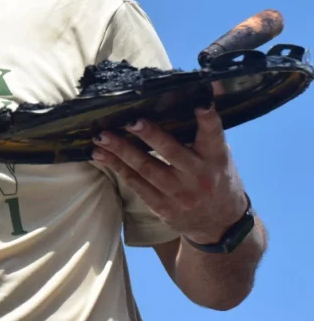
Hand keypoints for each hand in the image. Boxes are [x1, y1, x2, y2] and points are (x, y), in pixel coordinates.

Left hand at [91, 104, 248, 243]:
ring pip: (146, 169)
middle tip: (130, 120)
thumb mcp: (219, 156)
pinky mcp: (162, 207)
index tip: (201, 103)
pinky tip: (100, 154)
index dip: (208, 119)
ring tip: (101, 136)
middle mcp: (198, 176)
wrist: (220, 224)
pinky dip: (116, 167)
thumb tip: (189, 96)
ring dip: (121, 150)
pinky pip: (135, 184)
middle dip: (150, 135)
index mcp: (216, 158)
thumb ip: (204, 133)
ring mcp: (179, 193)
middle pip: (171, 152)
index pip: (213, 135)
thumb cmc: (215, 177)